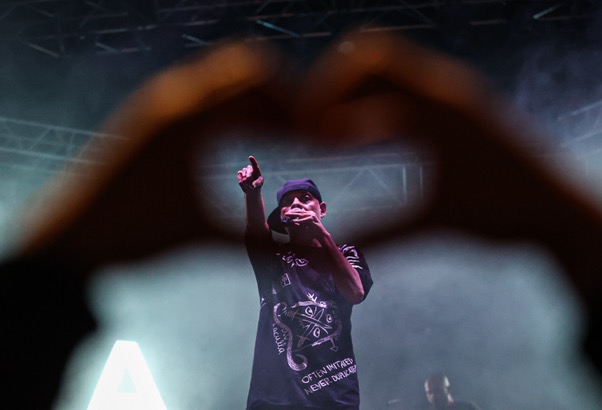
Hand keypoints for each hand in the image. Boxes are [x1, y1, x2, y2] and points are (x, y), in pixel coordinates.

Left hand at [18, 41, 288, 273]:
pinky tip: (244, 136)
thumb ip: (263, 240)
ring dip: (258, 96)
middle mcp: (174, 96)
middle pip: (248, 66)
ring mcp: (161, 100)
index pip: (262, 88)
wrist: (73, 240)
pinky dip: (233, 103)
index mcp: (190, 119)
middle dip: (283, 93)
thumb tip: (315, 257)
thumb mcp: (204, 235)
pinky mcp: (155, 112)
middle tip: (304, 132)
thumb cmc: (135, 235)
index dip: (300, 110)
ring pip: (225, 74)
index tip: (321, 139)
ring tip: (280, 134)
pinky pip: (206, 90)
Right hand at [237, 156, 263, 191]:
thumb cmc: (257, 185)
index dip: (253, 160)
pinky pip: (239, 174)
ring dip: (245, 179)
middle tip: (251, 183)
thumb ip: (257, 183)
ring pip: (244, 172)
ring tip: (248, 184)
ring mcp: (245, 171)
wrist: (251, 188)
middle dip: (249, 176)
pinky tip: (243, 182)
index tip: (250, 157)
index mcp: (256, 170)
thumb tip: (253, 184)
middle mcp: (250, 169)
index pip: (255, 164)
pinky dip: (241, 178)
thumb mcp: (259, 184)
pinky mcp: (240, 173)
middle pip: (248, 169)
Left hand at [283, 209, 325, 237]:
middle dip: (291, 213)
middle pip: (299, 212)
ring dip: (293, 215)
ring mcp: (312, 215)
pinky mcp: (313, 218)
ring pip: (300, 215)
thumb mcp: (305, 225)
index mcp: (309, 214)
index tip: (287, 213)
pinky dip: (297, 221)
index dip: (293, 212)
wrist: (320, 235)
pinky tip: (292, 222)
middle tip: (286, 213)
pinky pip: (303, 219)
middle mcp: (310, 213)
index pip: (299, 211)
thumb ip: (300, 222)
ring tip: (287, 216)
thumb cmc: (312, 232)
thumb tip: (291, 221)